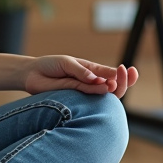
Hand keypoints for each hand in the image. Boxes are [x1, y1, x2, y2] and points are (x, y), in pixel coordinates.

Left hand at [23, 56, 139, 99]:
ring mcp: (83, 92)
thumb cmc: (50, 65)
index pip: (112, 74)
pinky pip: (89, 99)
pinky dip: (96, 93)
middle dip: (123, 82)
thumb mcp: (67, 62)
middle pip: (114, 87)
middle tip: (123, 74)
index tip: (129, 70)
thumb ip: (81, 71)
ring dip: (110, 88)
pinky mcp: (74, 100)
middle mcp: (91, 82)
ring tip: (112, 83)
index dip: (124, 75)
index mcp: (92, 71)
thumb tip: (97, 80)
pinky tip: (101, 88)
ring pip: (103, 95)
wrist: (33, 74)